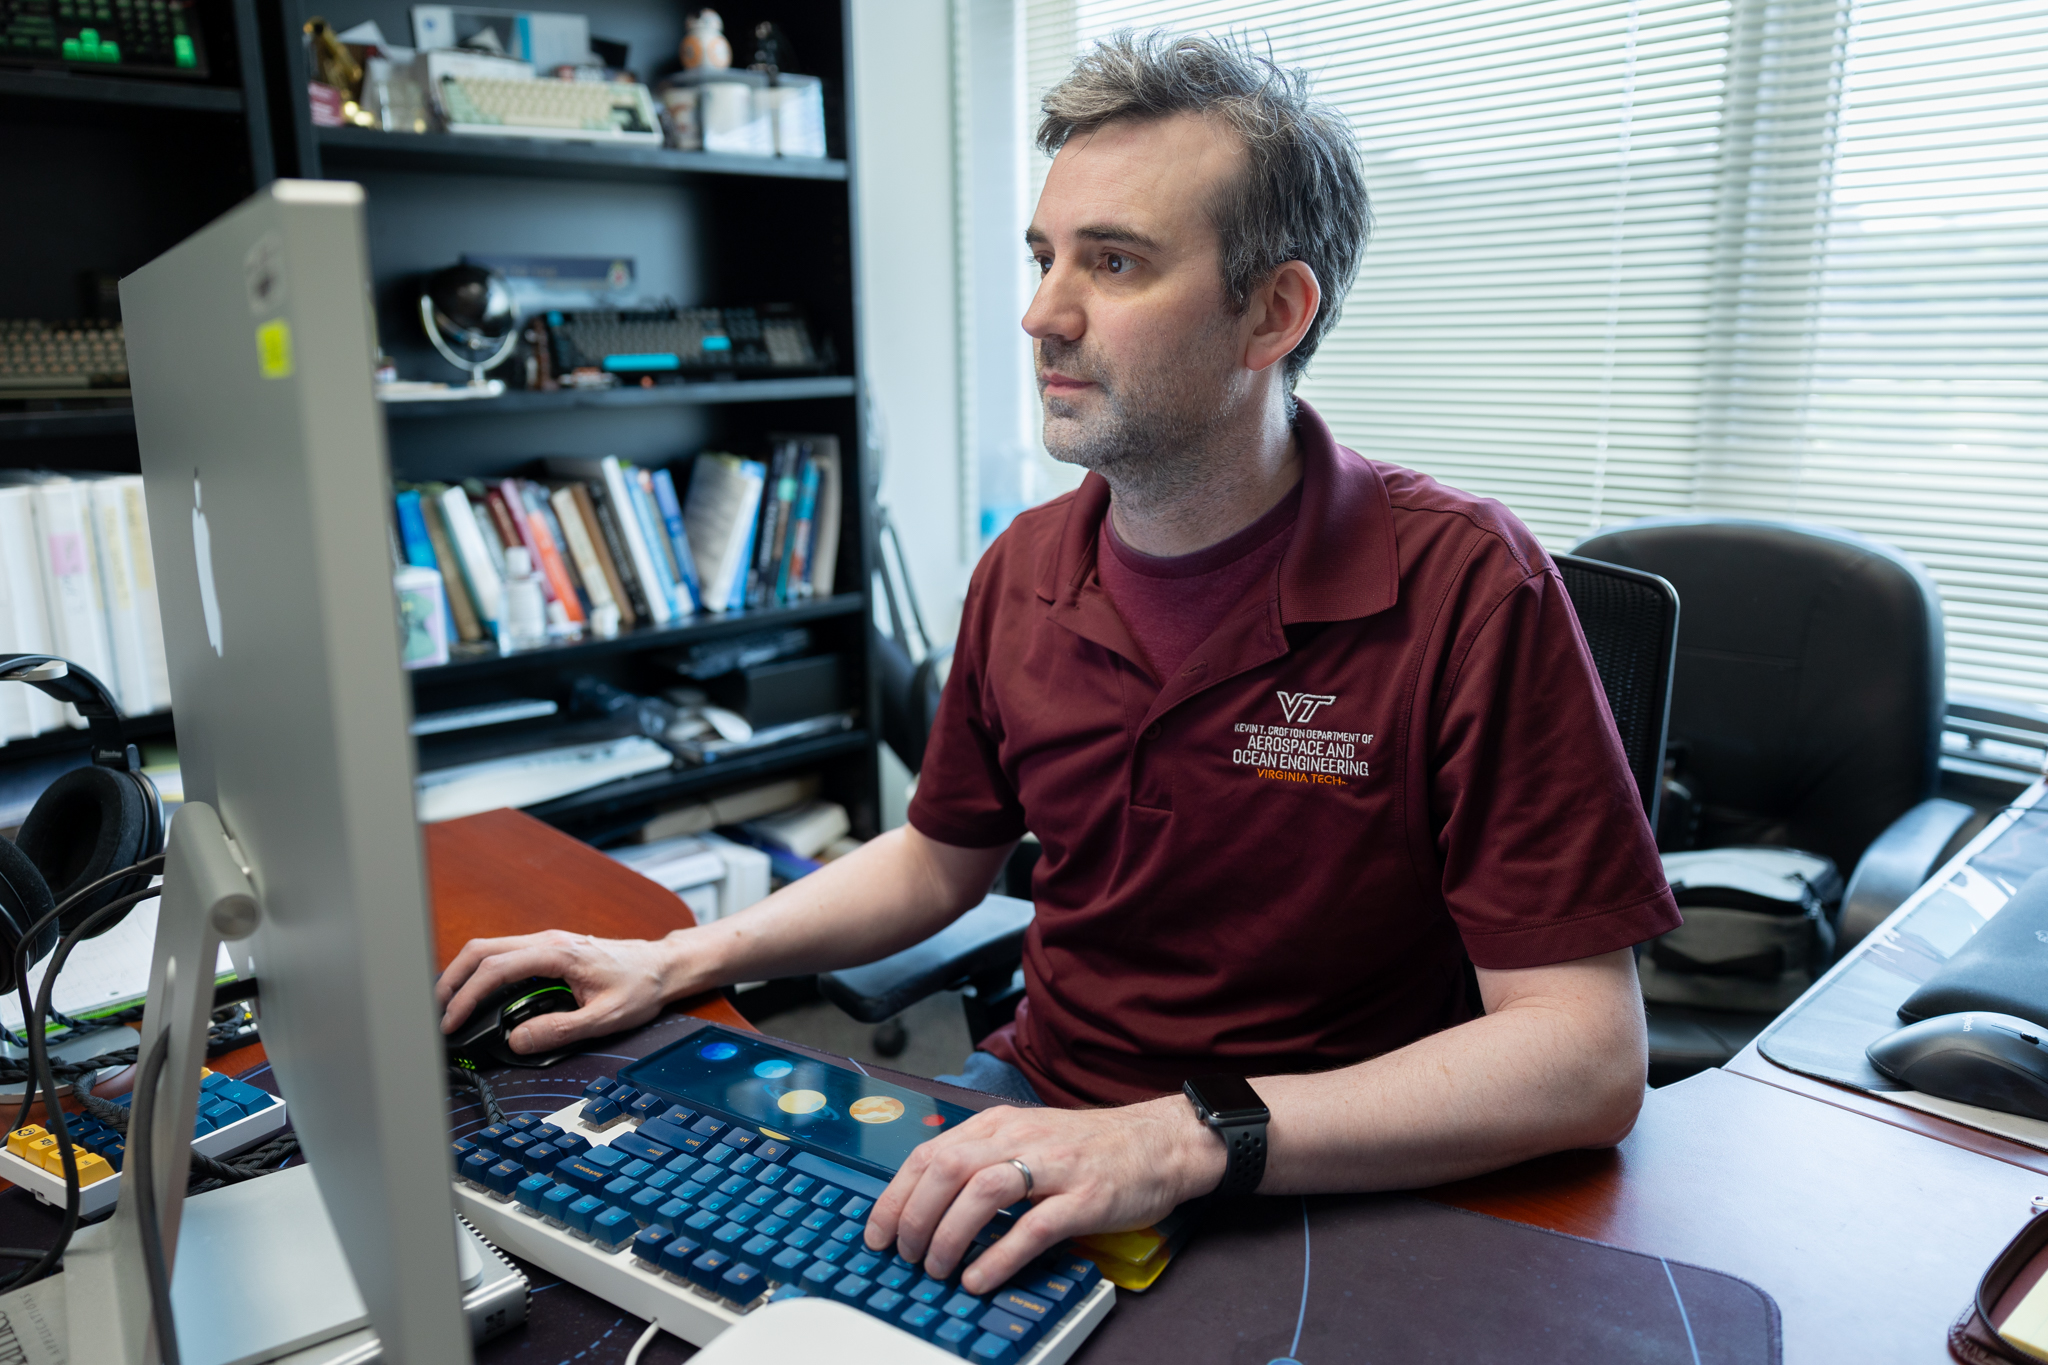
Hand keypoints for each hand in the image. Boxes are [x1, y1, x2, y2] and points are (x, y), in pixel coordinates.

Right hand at [435, 929, 693, 1054]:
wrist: (663, 967)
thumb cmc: (640, 986)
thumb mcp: (604, 1018)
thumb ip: (559, 1030)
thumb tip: (518, 1040)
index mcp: (558, 953)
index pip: (497, 968)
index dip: (467, 995)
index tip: (452, 1021)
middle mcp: (548, 941)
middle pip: (482, 950)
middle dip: (452, 979)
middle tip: (437, 1012)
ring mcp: (547, 943)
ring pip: (491, 949)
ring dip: (465, 974)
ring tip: (450, 1005)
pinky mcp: (549, 951)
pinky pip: (506, 955)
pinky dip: (483, 973)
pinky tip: (478, 995)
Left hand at [862, 1096, 1225, 1293]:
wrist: (1161, 1142)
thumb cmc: (1092, 1147)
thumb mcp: (1030, 1137)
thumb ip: (985, 1157)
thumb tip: (932, 1198)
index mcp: (1001, 1124)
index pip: (930, 1152)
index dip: (895, 1195)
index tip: (878, 1231)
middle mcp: (1021, 1138)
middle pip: (947, 1170)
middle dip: (915, 1217)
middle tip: (906, 1255)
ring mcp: (1054, 1167)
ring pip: (982, 1193)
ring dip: (949, 1235)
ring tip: (939, 1269)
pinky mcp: (1083, 1197)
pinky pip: (1031, 1227)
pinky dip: (997, 1256)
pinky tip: (979, 1278)